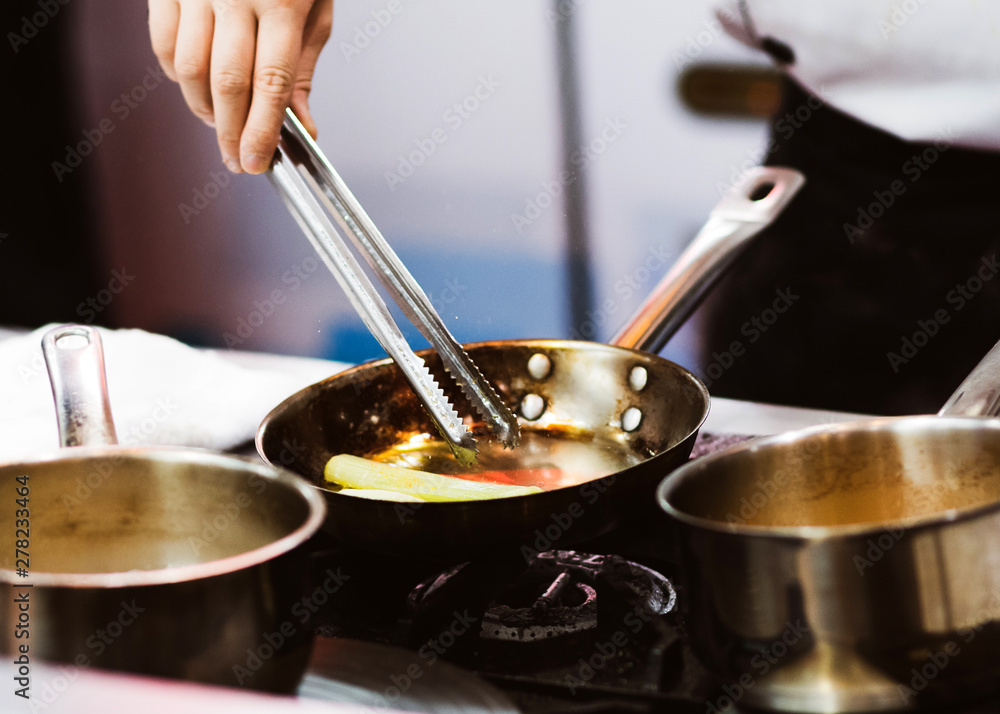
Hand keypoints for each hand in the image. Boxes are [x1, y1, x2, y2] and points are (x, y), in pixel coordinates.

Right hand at [149, 0, 332, 173]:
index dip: (262, 130)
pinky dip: (178, 77)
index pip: (270, 83)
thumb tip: (303, 126)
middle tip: (237, 161)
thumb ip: (303, 67)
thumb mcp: (314, 8)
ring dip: (204, 109)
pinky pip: (162, 44)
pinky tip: (198, 88)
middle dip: (230, 132)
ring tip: (222, 126)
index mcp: (281, 2)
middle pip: (226, 82)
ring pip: (188, 69)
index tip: (257, 162)